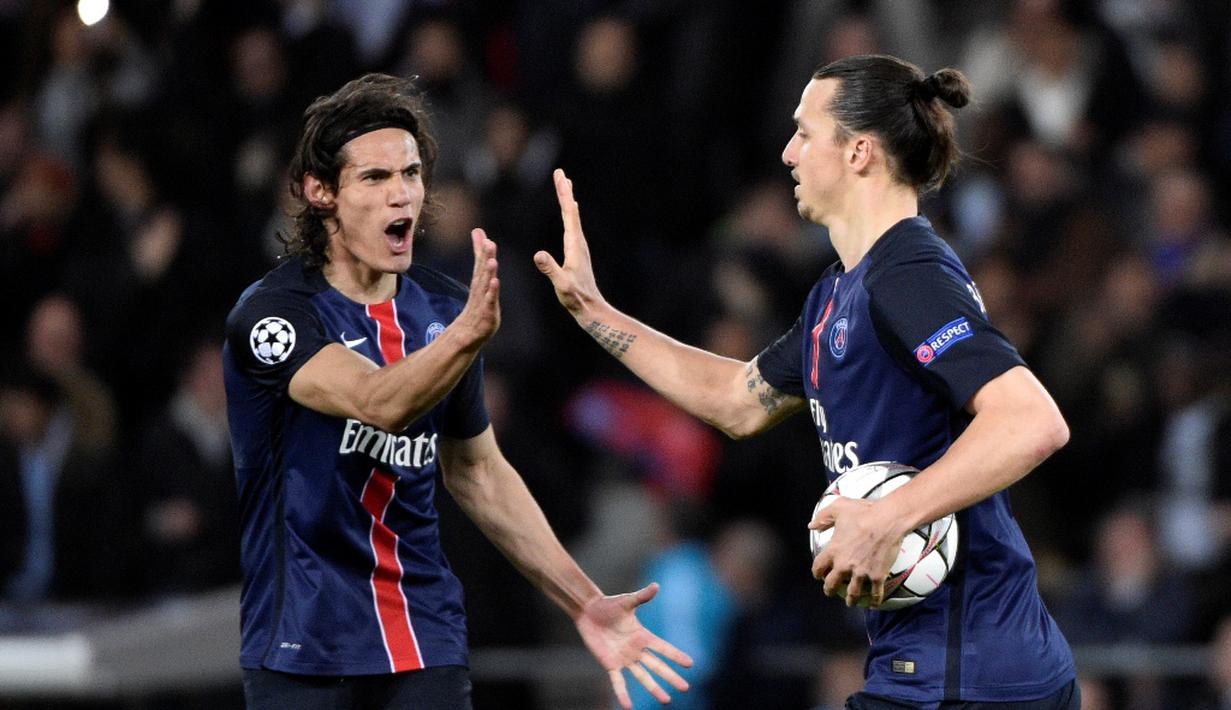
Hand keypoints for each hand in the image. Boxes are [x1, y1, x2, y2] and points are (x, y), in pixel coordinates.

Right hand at [453, 228, 500, 348]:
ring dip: (488, 273)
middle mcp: (480, 289)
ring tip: (492, 261)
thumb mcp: (479, 281)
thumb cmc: (477, 304)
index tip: (480, 233)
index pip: (479, 263)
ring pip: (485, 286)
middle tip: (488, 242)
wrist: (468, 333)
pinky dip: (492, 292)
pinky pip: (490, 302)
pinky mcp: (487, 313)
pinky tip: (495, 282)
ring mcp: (482, 301)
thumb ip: (479, 257)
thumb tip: (477, 236)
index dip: (481, 249)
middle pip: (482, 272)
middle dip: (485, 257)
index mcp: (479, 282)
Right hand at [534, 169, 605, 320]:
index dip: (563, 194)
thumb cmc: (576, 299)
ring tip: (565, 186)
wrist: (591, 309)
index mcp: (574, 245)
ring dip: (567, 200)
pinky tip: (568, 213)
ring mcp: (579, 246)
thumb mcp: (561, 285)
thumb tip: (538, 254)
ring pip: (573, 217)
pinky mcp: (577, 252)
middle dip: (564, 191)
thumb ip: (551, 269)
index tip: (560, 176)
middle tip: (560, 173)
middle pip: (571, 210)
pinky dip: (568, 213)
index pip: (569, 213)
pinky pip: (571, 226)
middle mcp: (579, 242)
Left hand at [574, 583, 693, 708]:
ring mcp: (624, 659)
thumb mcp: (626, 602)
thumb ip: (641, 596)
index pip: (663, 648)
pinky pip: (618, 682)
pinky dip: (623, 694)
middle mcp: (636, 650)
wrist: (589, 612)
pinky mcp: (610, 664)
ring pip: (642, 677)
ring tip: (666, 700)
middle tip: (685, 688)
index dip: (676, 656)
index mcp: (643, 636)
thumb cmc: (609, 605)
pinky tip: (628, 707)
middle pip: (657, 666)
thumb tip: (656, 586)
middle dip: (671, 677)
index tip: (690, 664)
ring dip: (654, 689)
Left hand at [809, 497, 905, 607]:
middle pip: (832, 583)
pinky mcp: (877, 575)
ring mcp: (861, 572)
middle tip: (830, 592)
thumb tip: (811, 526)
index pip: (818, 567)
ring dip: (850, 599)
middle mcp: (844, 565)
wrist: (887, 520)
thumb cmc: (863, 512)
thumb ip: (823, 518)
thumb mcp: (838, 508)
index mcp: (833, 550)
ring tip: (850, 602)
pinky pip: (875, 593)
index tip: (818, 575)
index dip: (817, 573)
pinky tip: (874, 605)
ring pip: (853, 593)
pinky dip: (874, 601)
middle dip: (829, 590)